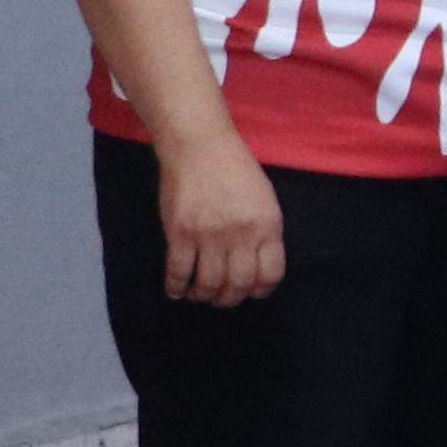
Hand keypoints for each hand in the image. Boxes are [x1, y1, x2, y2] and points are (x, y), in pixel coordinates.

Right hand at [151, 135, 280, 304]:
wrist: (200, 147)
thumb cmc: (236, 171)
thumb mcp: (265, 200)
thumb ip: (264, 231)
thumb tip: (257, 263)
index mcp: (268, 226)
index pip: (271, 273)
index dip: (261, 290)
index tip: (252, 293)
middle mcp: (242, 235)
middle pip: (240, 283)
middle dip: (231, 298)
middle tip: (222, 299)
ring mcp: (210, 235)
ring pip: (210, 283)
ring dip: (204, 296)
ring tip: (200, 295)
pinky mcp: (180, 233)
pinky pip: (179, 271)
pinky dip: (177, 287)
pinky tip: (176, 291)